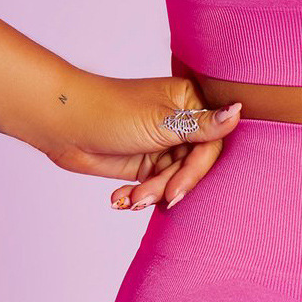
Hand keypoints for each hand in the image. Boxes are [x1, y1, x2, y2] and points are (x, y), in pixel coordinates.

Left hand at [39, 71, 242, 209]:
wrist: (63, 124)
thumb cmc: (108, 112)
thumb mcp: (161, 123)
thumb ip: (202, 124)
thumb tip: (239, 110)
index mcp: (187, 103)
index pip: (210, 146)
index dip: (195, 171)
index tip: (178, 190)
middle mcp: (179, 124)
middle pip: (193, 168)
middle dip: (171, 186)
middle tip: (156, 199)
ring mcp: (163, 145)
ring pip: (174, 182)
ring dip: (152, 194)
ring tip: (131, 198)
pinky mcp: (147, 165)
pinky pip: (156, 189)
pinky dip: (141, 196)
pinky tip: (123, 198)